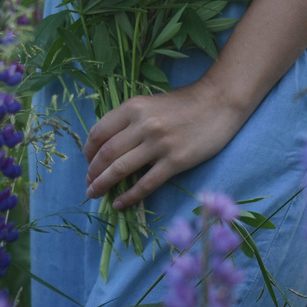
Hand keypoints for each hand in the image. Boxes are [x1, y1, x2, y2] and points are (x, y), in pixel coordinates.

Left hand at [84, 81, 253, 209]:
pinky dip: (129, 196)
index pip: (100, 132)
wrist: (219, 102)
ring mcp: (159, 144)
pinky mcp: (176, 161)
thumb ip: (130, 119)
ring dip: (103, 184)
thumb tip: (108, 144)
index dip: (88, 150)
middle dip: (92, 171)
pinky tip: (119, 203)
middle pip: (107, 153)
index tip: (86, 161)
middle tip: (88, 184)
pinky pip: (146, 184)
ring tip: (94, 194)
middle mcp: (143, 124)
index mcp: (133, 107)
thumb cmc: (184, 103)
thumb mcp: (150, 103)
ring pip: (121, 169)